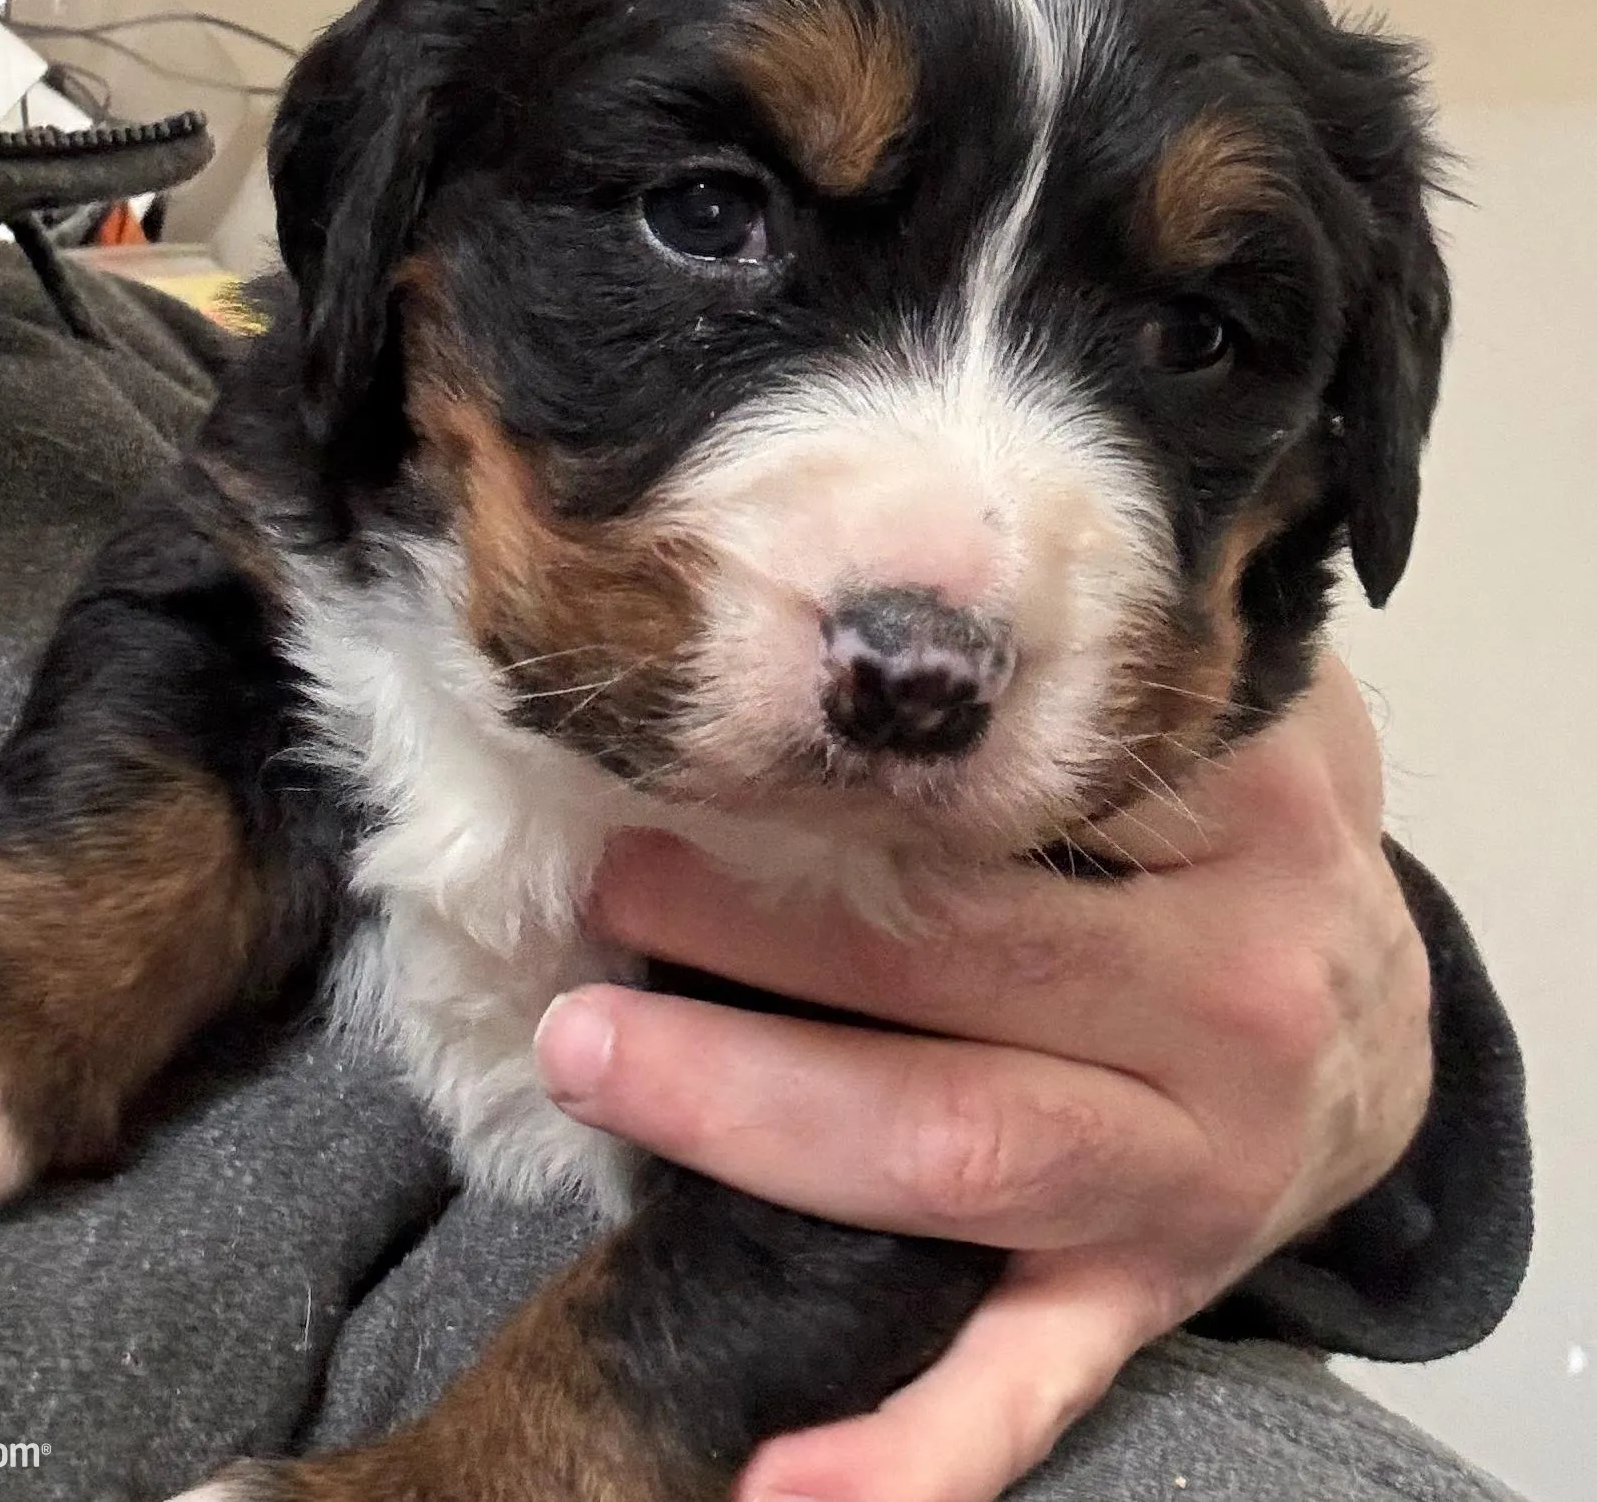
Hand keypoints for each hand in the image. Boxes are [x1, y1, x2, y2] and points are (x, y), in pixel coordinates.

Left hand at [533, 656, 1431, 1501]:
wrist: (1370, 1029)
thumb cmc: (1244, 847)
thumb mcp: (1219, 712)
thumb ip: (1098, 651)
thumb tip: (892, 553)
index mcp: (1244, 815)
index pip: (1019, 774)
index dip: (845, 756)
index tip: (699, 721)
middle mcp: (1232, 996)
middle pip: (953, 952)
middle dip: (754, 921)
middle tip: (600, 878)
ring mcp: (1190, 1163)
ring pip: (954, 1145)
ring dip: (755, 1111)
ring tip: (591, 1052)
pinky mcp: (1147, 1284)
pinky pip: (1029, 1380)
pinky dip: (907, 1454)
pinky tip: (776, 1491)